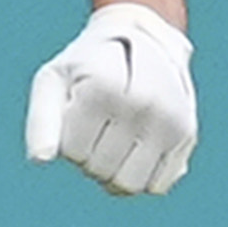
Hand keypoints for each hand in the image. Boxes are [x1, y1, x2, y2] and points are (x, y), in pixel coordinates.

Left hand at [26, 2, 196, 194]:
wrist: (145, 40)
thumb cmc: (89, 66)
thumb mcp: (54, 81)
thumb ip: (41, 121)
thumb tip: (40, 160)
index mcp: (104, 88)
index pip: (73, 153)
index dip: (68, 139)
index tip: (78, 111)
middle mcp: (142, 105)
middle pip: (99, 171)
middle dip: (90, 156)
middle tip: (98, 124)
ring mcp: (169, 122)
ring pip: (128, 186)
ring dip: (114, 172)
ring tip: (115, 140)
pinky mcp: (187, 136)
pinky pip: (156, 186)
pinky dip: (141, 177)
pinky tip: (138, 150)